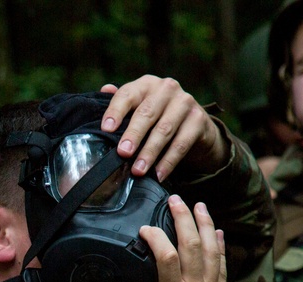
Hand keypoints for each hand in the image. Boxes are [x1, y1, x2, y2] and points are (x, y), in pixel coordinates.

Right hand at [92, 195, 226, 281]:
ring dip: (206, 226)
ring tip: (199, 206)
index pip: (168, 259)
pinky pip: (222, 267)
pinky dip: (220, 248)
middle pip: (193, 247)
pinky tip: (218, 232)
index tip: (145, 228)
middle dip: (185, 219)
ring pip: (211, 252)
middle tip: (176, 200)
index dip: (157, 238)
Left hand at [100, 76, 226, 180]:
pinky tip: (159, 175)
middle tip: (123, 153)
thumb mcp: (139, 108)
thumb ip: (122, 103)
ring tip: (138, 170)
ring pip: (164, 130)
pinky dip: (169, 161)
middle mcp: (167, 88)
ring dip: (150, 152)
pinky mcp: (198, 120)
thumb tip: (104, 89)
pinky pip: (181, 144)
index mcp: (146, 84)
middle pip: (146, 113)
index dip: (115, 111)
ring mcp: (185, 102)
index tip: (106, 130)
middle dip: (133, 135)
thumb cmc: (158, 117)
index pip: (127, 94)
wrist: (195, 126)